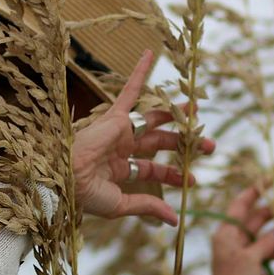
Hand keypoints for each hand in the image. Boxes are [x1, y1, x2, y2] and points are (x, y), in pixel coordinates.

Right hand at [72, 50, 214, 225]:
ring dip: (175, 113)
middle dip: (184, 144)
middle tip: (209, 145)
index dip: (172, 176)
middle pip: (159, 143)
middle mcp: (120, 148)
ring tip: (197, 108)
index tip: (193, 181)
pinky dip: (139, 72)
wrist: (64, 177)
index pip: (151, 171)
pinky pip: (130, 90)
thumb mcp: (121, 204)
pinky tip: (151, 54)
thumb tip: (175, 220)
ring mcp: (119, 131)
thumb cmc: (86, 194)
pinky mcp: (115, 116)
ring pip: (153, 118)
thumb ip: (148, 206)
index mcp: (118, 170)